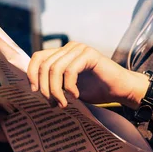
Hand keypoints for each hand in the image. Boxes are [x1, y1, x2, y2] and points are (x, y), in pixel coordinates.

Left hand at [27, 42, 149, 108]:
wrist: (120, 89)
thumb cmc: (97, 89)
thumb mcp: (70, 87)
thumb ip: (55, 84)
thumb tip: (35, 90)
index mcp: (63, 53)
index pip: (38, 57)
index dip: (32, 73)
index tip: (35, 91)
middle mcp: (70, 48)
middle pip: (45, 65)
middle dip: (46, 88)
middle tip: (53, 103)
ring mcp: (80, 49)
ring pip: (55, 69)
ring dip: (56, 90)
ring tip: (63, 104)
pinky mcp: (89, 54)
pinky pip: (70, 71)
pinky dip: (69, 87)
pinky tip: (75, 96)